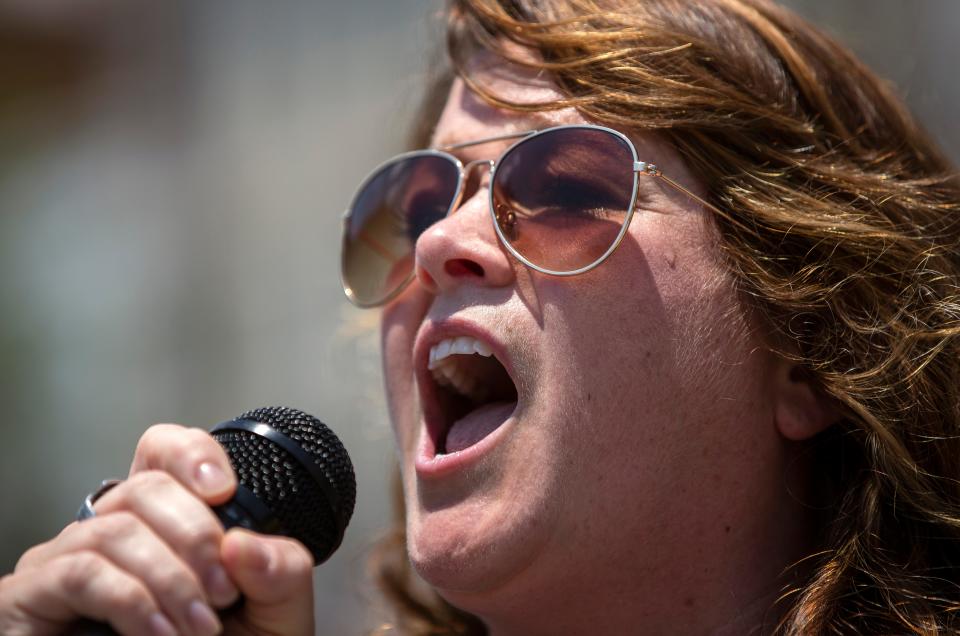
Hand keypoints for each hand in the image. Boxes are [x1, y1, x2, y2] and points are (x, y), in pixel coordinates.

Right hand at [0, 424, 314, 635]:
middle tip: (225, 592)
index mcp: (164, 521)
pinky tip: (159, 632)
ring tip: (200, 626)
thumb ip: (278, 571)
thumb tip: (243, 542)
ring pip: (116, 528)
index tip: (225, 491)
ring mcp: (66, 558)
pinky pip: (80, 572)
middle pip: (145, 487)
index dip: (191, 454)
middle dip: (195, 536)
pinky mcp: (30, 595)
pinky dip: (130, 601)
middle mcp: (111, 529)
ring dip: (169, 578)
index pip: (163, 451)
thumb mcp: (273, 612)